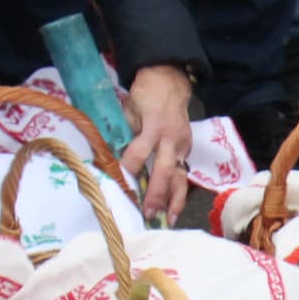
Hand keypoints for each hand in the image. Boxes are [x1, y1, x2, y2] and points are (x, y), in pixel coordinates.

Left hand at [122, 64, 195, 222]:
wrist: (170, 81)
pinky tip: (173, 207)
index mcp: (154, 126)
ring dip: (175, 200)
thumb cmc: (146, 94)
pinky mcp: (186, 150)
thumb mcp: (130, 108)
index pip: (139, 151)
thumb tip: (112, 157)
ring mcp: (181, 146)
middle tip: (148, 212)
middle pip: (164, 171)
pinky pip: (181, 173)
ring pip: (180, 177)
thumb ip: (125, 133)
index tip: (119, 183)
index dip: (128, 167)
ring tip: (170, 219)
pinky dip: (177, 192)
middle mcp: (171, 139)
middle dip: (156, 194)